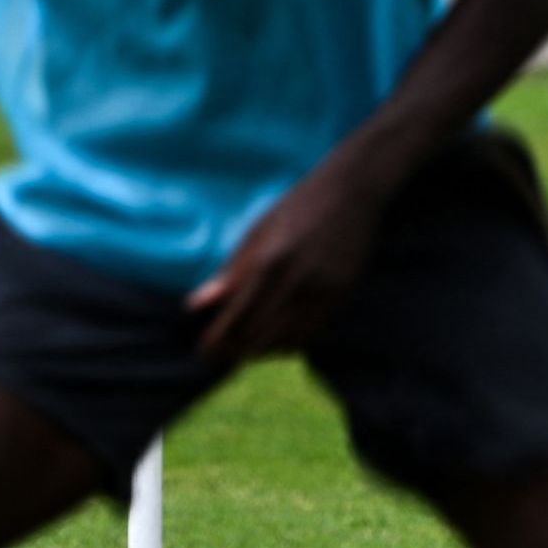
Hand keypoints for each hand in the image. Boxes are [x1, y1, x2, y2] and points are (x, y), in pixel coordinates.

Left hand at [184, 164, 384, 367]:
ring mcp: (323, 292)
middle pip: (260, 338)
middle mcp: (296, 283)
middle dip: (235, 352)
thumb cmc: (297, 207)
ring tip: (245, 348)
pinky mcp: (342, 296)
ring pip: (287, 342)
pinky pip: (311, 333)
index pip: (236, 319)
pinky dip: (290, 342)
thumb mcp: (256, 233)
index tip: (203, 351)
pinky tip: (275, 337)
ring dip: (263, 351)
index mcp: (268, 263)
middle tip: (220, 355)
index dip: (217, 342)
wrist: (352, 193)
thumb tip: (195, 306)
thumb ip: (229, 273)